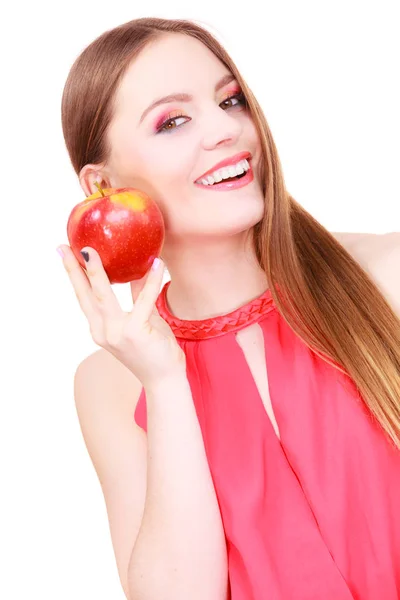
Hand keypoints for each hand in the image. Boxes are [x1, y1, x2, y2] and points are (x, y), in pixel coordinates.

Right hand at [58, 245, 185, 388]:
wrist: (165, 380)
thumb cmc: (154, 350)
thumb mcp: (142, 319)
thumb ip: (137, 297)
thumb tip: (137, 270)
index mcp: (100, 329)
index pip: (84, 298)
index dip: (74, 276)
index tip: (65, 254)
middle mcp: (104, 332)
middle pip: (85, 295)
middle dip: (73, 270)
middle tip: (63, 248)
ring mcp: (117, 334)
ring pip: (103, 296)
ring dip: (96, 272)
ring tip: (90, 250)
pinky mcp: (136, 332)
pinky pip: (144, 300)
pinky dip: (151, 280)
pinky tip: (157, 264)